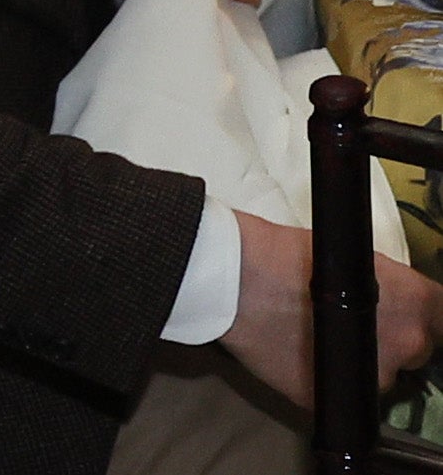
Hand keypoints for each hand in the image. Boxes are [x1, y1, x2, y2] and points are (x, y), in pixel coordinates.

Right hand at [219, 211, 442, 401]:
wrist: (234, 277)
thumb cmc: (288, 254)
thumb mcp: (351, 258)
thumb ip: (386, 288)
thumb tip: (395, 305)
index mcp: (415, 305)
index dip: (422, 314)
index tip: (404, 313)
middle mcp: (405, 347)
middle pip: (415, 350)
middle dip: (391, 339)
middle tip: (352, 321)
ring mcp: (372, 380)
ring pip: (376, 376)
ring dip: (360, 362)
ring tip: (319, 338)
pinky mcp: (334, 401)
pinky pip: (339, 393)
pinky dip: (325, 378)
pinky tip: (300, 355)